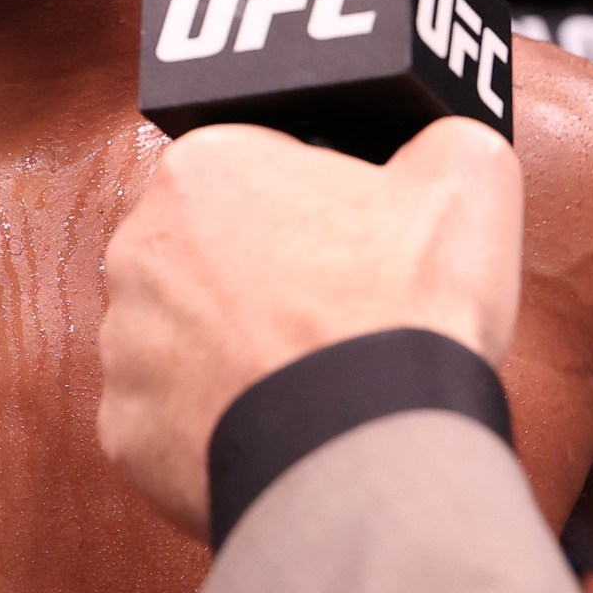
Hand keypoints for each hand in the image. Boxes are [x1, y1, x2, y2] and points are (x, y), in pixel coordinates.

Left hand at [96, 116, 523, 539]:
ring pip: (182, 336)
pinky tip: (277, 427)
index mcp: (203, 168)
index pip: (257, 169)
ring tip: (310, 377)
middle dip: (262, 277)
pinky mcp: (127, 429)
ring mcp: (123, 345)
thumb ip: (440, 138)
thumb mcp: (468, 177)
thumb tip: (437, 145)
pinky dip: (214, 424)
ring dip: (232, 351)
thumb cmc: (409, 313)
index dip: (315, 204)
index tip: (352, 243)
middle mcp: (140, 248)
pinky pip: (170, 416)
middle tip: (336, 311)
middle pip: (208, 252)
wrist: (377, 453)